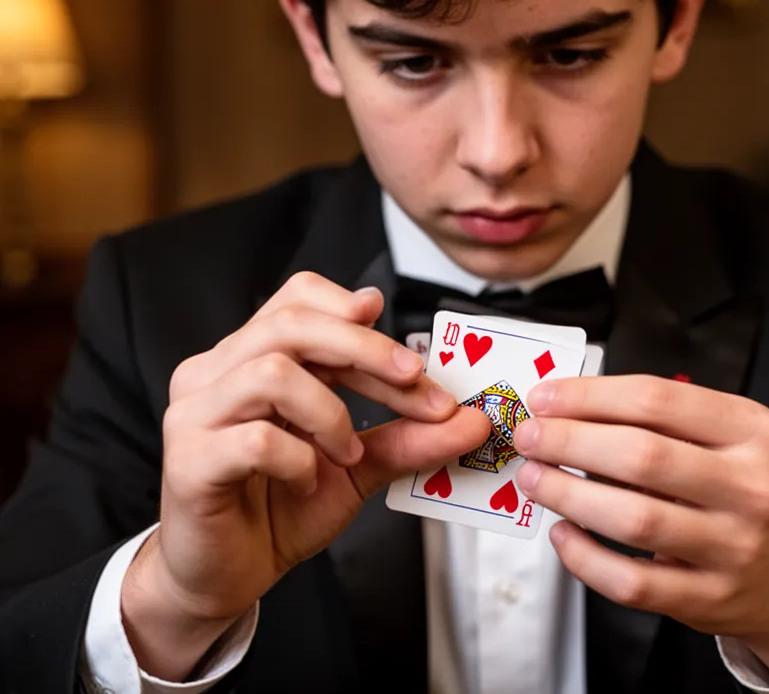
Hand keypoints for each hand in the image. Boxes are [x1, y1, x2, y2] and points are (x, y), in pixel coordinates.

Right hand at [123, 272, 490, 680]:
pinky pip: (255, 440)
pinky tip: (306, 481)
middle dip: (366, 349)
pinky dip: (299, 459)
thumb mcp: (359, 467)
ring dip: (331, 412)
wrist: (228, 574)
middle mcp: (216, 372)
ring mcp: (194, 413)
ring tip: (349, 453)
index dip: (358, 317)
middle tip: (415, 382)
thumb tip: (471, 419)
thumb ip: (407, 437)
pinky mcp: (187, 460)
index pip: (303, 302)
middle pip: (292, 323)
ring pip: (272, 372)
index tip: (412, 355)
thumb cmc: (281, 507)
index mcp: (252, 357)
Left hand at [513, 376, 768, 683]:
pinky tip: (564, 534)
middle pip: (641, 455)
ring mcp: (734, 548)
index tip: (546, 396)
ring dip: (568, 495)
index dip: (590, 396)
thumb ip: (666, 419)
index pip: (658, 400)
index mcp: (754, 432)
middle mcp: (751, 487)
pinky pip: (632, 582)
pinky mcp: (710, 599)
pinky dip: (586, 558)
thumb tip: (572, 406)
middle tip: (530, 436)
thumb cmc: (748, 492)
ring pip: (634, 519)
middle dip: (570, 441)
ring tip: (534, 478)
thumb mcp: (733, 439)